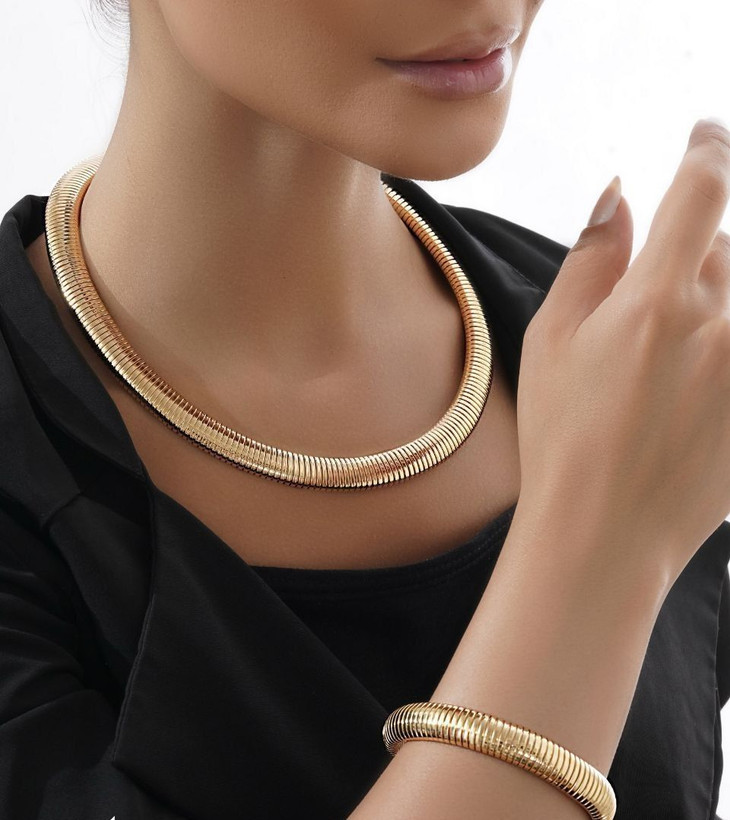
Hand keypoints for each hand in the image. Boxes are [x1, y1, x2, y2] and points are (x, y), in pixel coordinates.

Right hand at [515, 118, 729, 588]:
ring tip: (667, 359)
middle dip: (692, 259)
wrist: (605, 532)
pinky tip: (685, 383)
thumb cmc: (563, 438)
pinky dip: (719, 344)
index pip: (703, 190)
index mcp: (656, 304)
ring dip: (713, 302)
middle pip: (726, 248)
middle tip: (646, 312)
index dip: (707, 148)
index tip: (703, 135)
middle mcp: (721, 329)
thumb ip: (592, 258)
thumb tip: (621, 193)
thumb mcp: (551, 339)